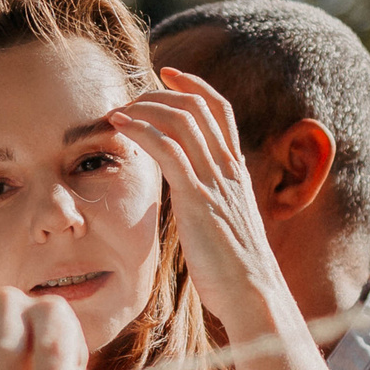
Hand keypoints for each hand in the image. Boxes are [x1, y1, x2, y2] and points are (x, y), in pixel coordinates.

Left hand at [109, 67, 293, 343]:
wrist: (254, 296)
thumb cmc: (236, 272)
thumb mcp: (225, 226)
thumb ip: (210, 203)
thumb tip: (190, 199)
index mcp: (236, 172)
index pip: (220, 110)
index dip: (193, 85)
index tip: (166, 73)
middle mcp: (229, 169)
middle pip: (197, 107)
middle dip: (158, 93)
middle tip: (127, 99)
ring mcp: (216, 182)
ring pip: (182, 121)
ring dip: (143, 108)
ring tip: (115, 113)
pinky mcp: (198, 199)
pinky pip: (168, 149)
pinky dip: (141, 130)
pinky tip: (119, 128)